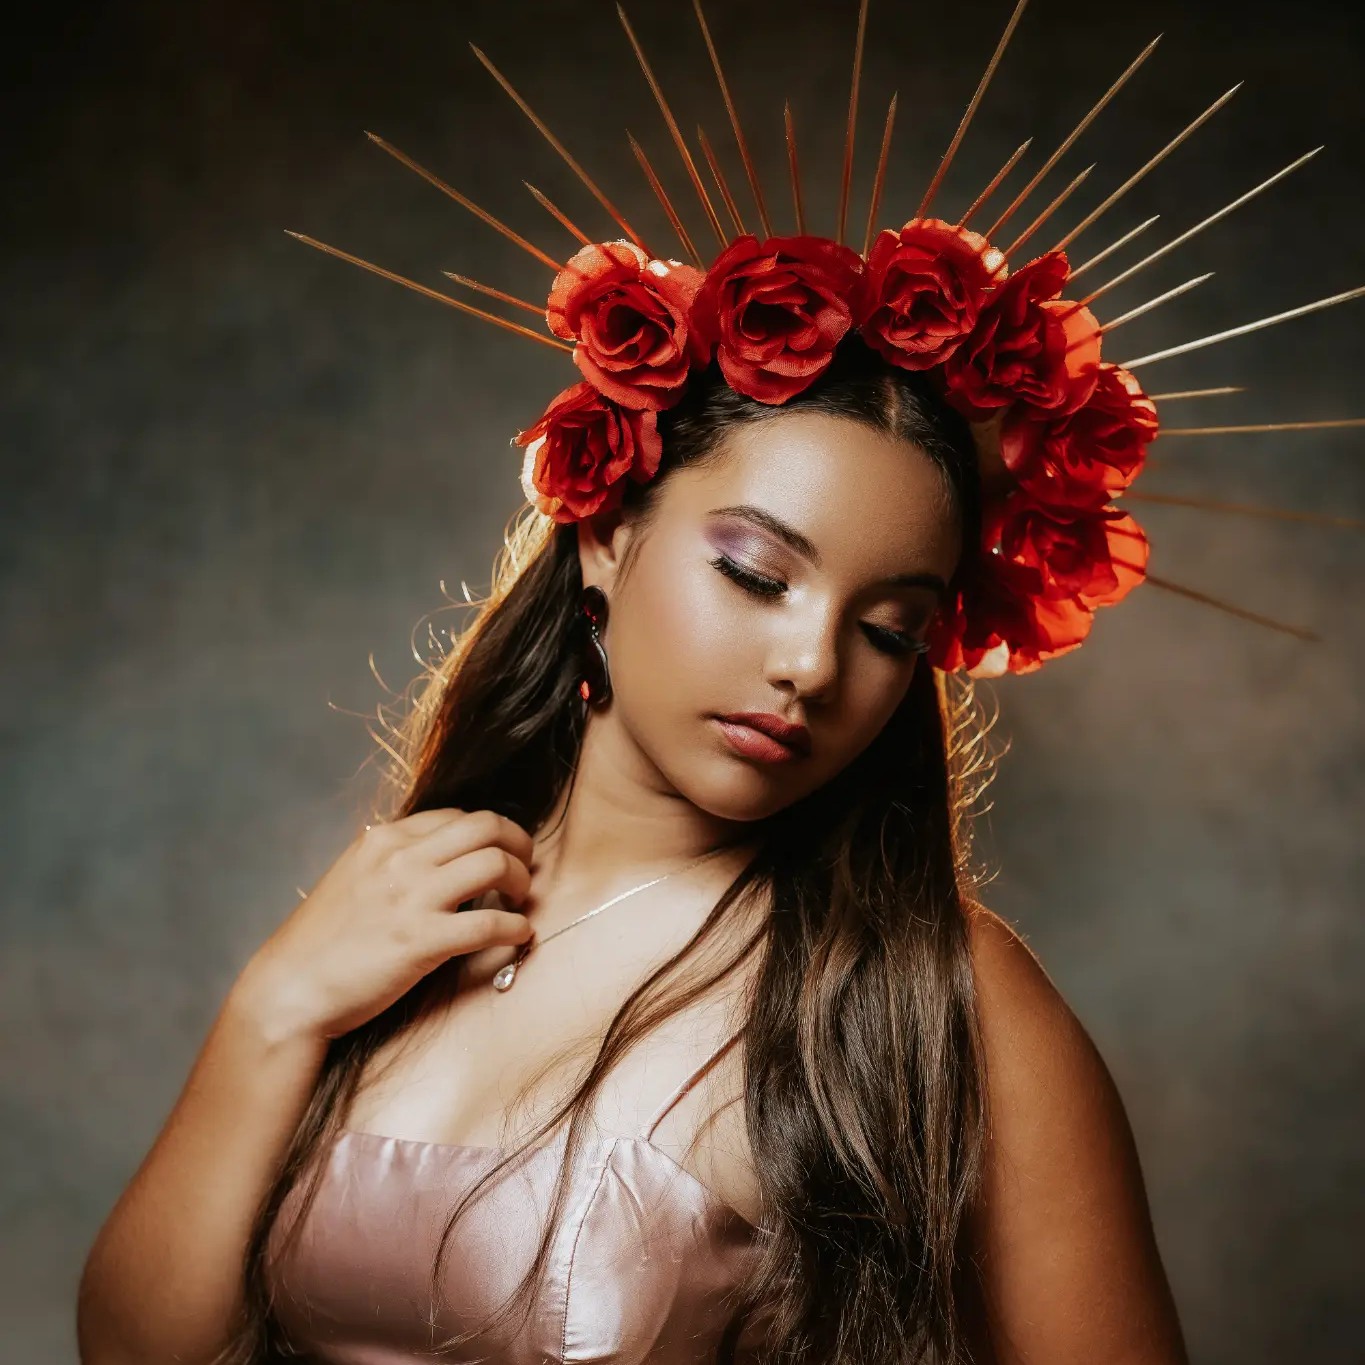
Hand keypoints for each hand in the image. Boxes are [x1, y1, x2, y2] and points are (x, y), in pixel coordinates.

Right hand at [238, 809, 534, 1040]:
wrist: (289, 991)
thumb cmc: (321, 943)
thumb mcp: (353, 879)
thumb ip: (393, 862)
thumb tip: (437, 858)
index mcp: (384, 840)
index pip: (457, 815)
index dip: (490, 831)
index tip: (502, 850)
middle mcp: (400, 859)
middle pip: (487, 825)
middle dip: (518, 842)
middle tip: (525, 866)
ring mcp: (411, 898)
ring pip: (495, 863)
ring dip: (521, 880)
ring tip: (521, 900)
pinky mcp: (421, 942)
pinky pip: (490, 923)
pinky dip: (516, 927)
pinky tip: (520, 935)